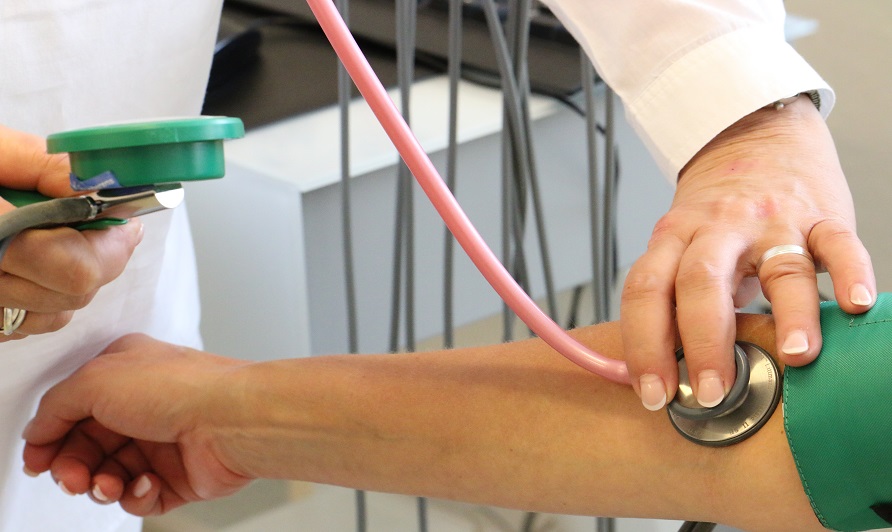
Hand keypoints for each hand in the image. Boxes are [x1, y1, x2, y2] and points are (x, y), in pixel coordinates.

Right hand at [0, 125, 143, 338]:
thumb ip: (40, 165)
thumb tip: (100, 185)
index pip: (74, 267)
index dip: (110, 244)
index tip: (125, 219)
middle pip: (75, 291)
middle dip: (101, 256)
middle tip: (104, 222)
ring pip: (60, 310)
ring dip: (75, 276)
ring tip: (58, 236)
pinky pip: (31, 323)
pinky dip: (45, 296)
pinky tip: (30, 263)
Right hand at [22, 333, 252, 514]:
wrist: (234, 419)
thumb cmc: (177, 388)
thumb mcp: (96, 380)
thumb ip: (57, 405)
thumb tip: (38, 430)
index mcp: (125, 373)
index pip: (74, 408)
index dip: (50, 436)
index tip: (36, 459)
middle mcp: (144, 405)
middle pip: (87, 447)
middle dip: (72, 466)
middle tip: (71, 478)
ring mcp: (162, 442)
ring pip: (110, 475)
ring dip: (100, 484)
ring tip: (107, 484)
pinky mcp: (180, 476)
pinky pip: (142, 496)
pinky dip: (136, 494)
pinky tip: (146, 482)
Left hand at [622, 95, 874, 409]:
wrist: (754, 134)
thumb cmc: (714, 209)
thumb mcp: (679, 242)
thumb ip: (673, 297)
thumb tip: (665, 371)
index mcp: (673, 237)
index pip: (646, 291)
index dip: (644, 346)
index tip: (653, 394)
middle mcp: (718, 228)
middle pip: (700, 282)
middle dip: (703, 343)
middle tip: (710, 393)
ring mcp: (771, 221)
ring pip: (779, 266)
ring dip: (789, 314)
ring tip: (794, 357)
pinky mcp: (820, 215)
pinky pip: (838, 243)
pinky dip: (850, 273)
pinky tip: (855, 305)